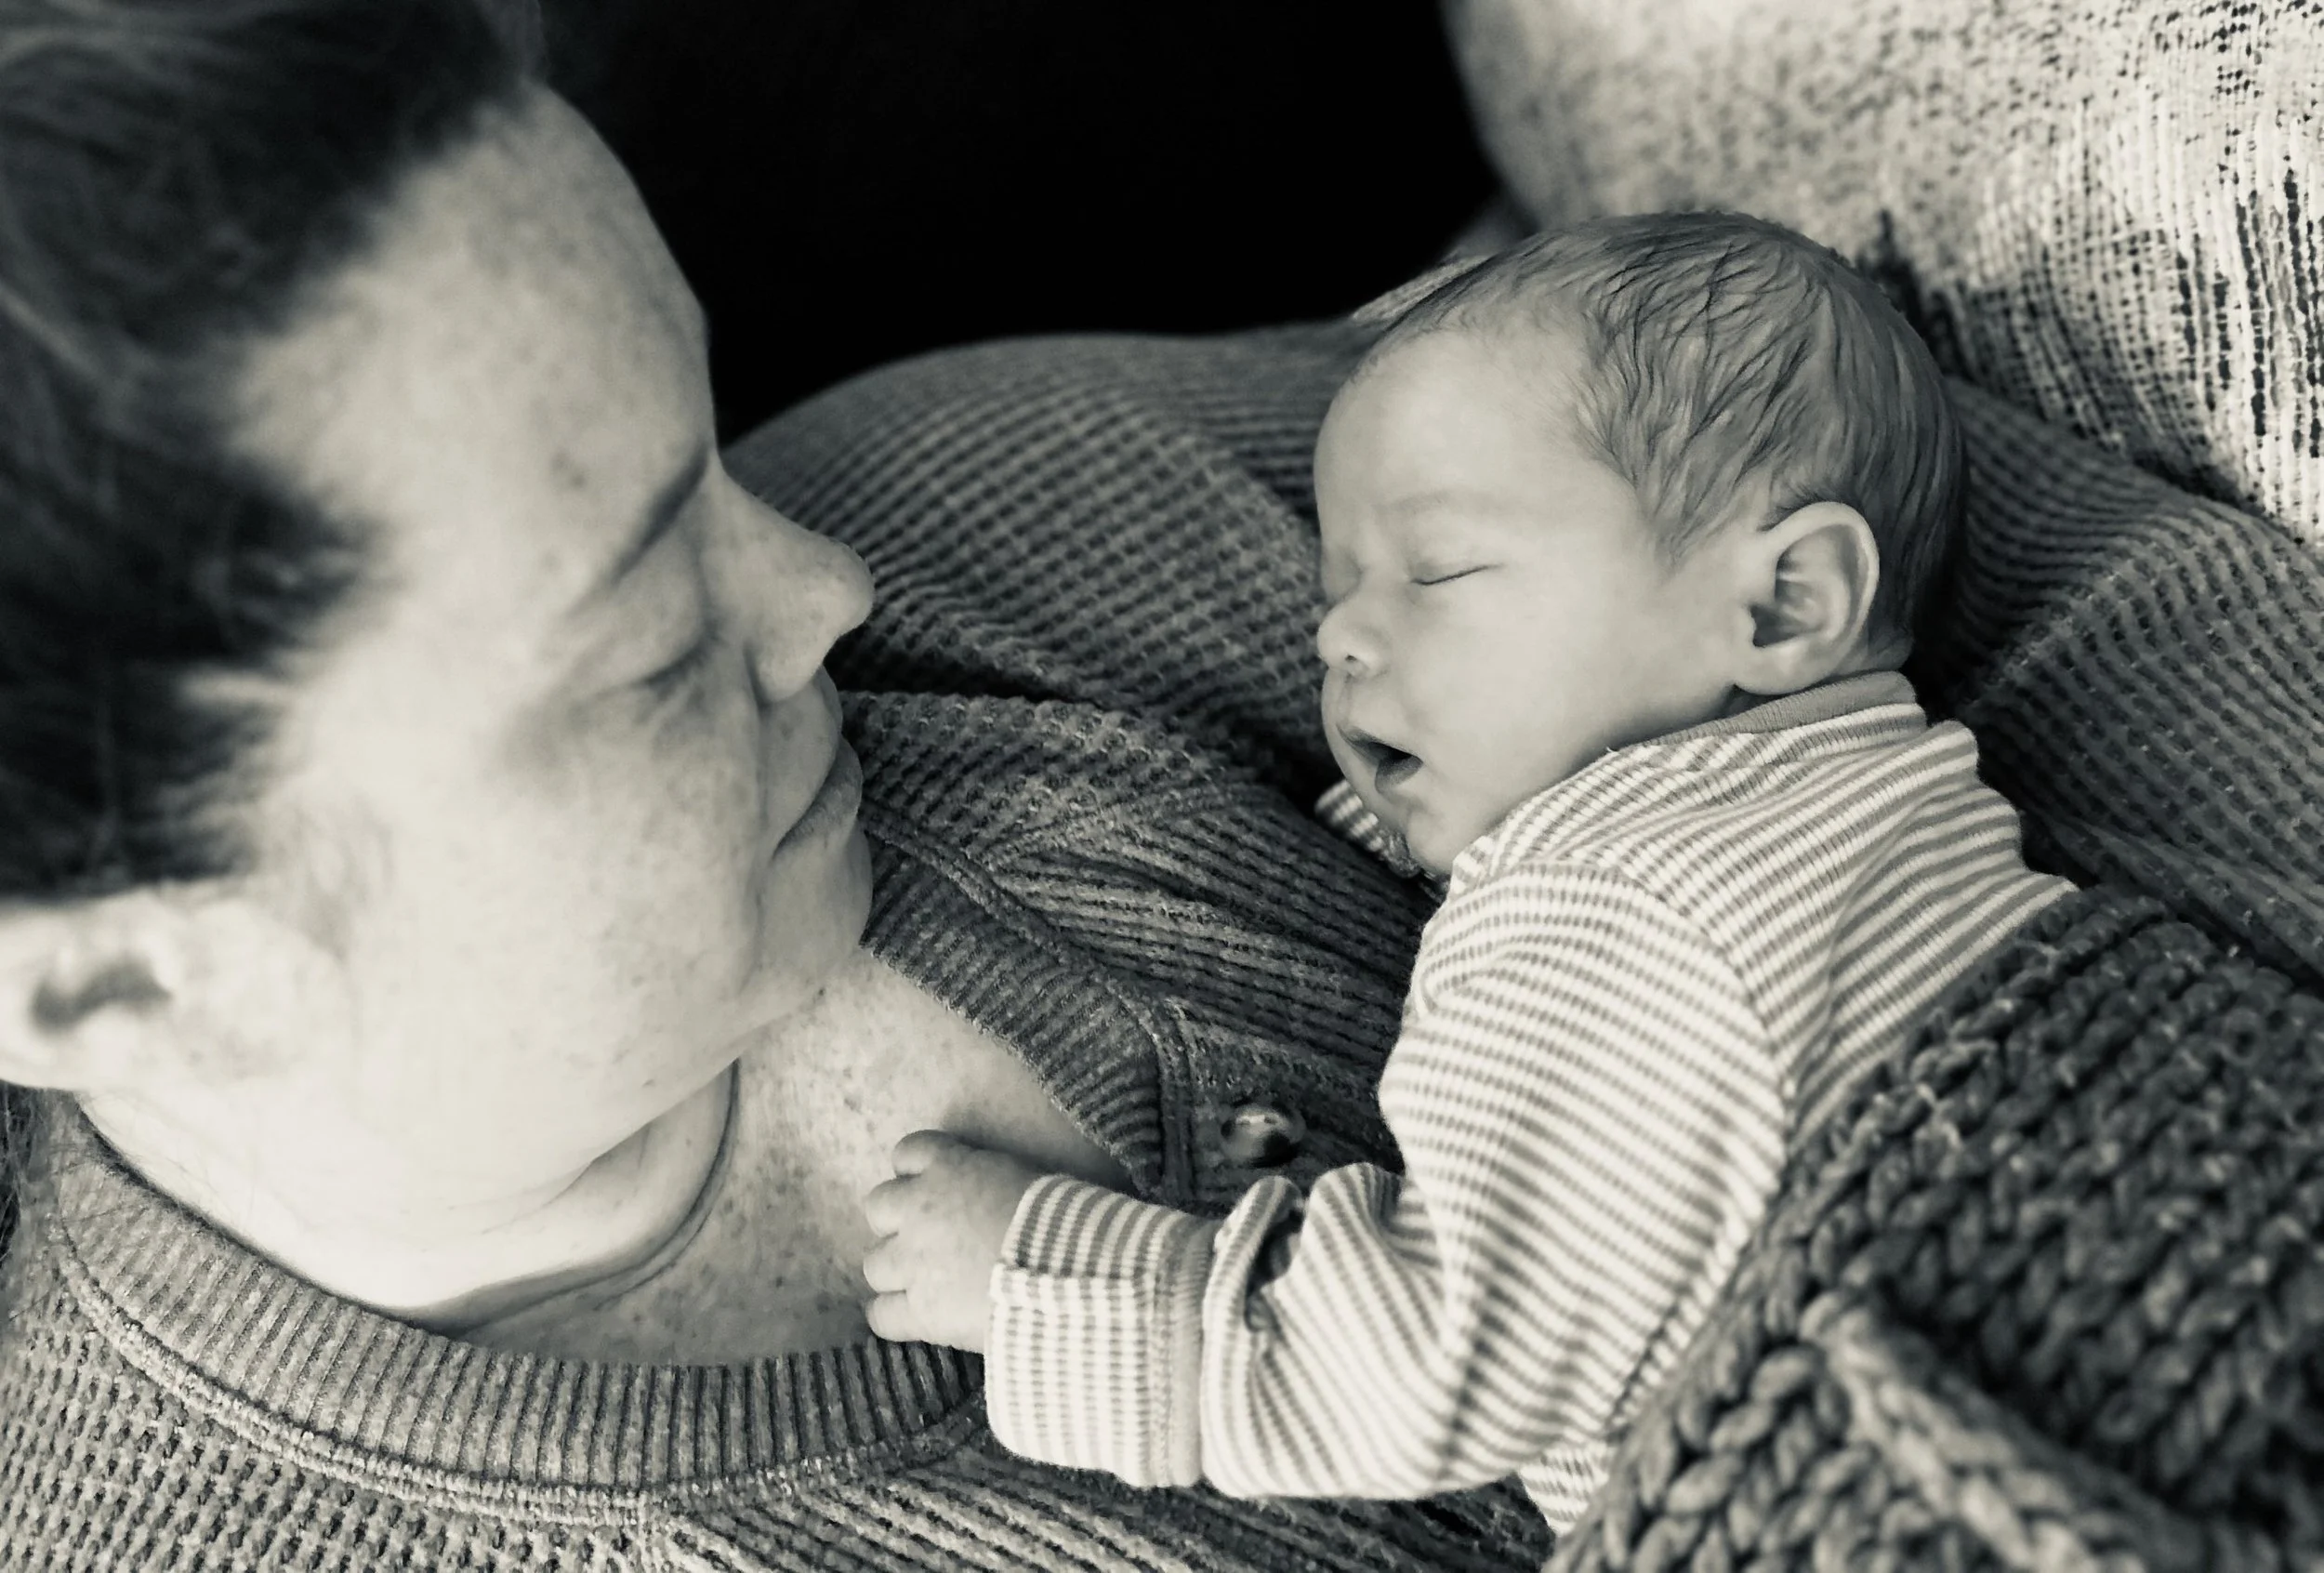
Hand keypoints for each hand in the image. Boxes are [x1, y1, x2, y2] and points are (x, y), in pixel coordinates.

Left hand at [860, 1129, 1045, 1350]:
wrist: (1065, 1272)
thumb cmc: (1059, 1218)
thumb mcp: (1022, 1177)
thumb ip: (987, 1180)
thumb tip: (987, 1194)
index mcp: (948, 1167)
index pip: (909, 1153)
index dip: (918, 1174)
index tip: (934, 1189)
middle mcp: (917, 1210)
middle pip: (879, 1207)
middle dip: (898, 1222)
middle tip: (930, 1239)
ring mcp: (912, 1262)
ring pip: (874, 1264)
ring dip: (896, 1271)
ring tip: (927, 1282)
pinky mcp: (918, 1311)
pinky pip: (880, 1315)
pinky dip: (894, 1317)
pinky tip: (916, 1318)